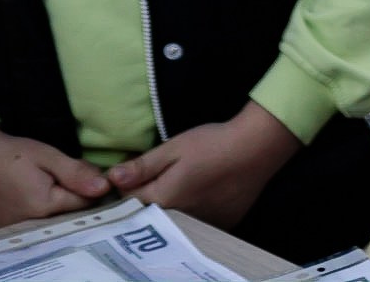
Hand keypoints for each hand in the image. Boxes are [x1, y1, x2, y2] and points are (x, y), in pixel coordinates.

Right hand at [0, 125, 109, 231]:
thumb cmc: (11, 154)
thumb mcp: (47, 156)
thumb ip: (76, 173)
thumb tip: (104, 187)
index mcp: (44, 207)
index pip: (85, 204)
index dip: (90, 189)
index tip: (85, 176)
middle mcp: (30, 228)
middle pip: (69, 218)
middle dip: (73, 201)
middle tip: (61, 181)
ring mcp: (14, 236)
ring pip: (52, 225)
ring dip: (56, 211)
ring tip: (44, 190)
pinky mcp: (2, 237)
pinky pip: (32, 231)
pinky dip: (37, 219)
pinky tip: (30, 202)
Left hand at [104, 101, 300, 230]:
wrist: (258, 148)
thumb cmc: (213, 143)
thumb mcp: (174, 148)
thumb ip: (142, 166)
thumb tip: (111, 179)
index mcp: (163, 200)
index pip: (127, 200)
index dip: (125, 185)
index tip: (131, 171)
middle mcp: (179, 219)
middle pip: (150, 212)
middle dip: (146, 196)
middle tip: (157, 175)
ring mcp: (201, 225)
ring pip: (172, 218)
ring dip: (169, 205)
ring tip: (182, 182)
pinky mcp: (219, 224)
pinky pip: (194, 221)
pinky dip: (191, 209)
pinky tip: (202, 191)